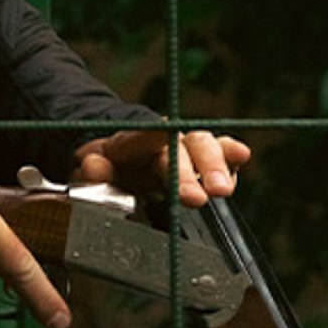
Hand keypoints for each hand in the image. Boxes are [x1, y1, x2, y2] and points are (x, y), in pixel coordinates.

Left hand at [73, 129, 250, 206]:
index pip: (137, 138)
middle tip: (196, 197)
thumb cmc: (105, 171)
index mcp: (127, 145)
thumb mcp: (87, 175)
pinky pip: (221, 154)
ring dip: (214, 167)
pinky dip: (230, 156)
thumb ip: (89, 174)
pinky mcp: (204, 162)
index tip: (164, 131)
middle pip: (177, 148)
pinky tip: (241, 155)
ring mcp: (185, 149)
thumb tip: (93, 166)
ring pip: (203, 147)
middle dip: (188, 172)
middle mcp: (161, 141)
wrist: (121, 165)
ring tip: (222, 190)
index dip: (151, 135)